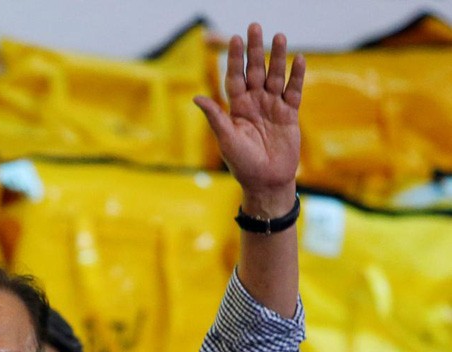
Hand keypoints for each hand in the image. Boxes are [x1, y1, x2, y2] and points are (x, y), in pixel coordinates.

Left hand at [194, 23, 304, 214]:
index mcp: (236, 108)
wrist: (266, 181)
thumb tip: (196, 97)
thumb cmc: (242, 163)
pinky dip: (297, 76)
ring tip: (279, 36)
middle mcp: (254, 103)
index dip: (235, 59)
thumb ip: (215, 117)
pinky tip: (299, 60)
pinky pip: (294, 91)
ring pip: (275, 76)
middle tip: (255, 27)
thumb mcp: (226, 140)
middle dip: (255, 50)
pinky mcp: (290, 114)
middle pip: (255, 71)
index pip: (235, 78)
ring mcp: (273, 107)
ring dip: (277, 58)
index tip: (234, 38)